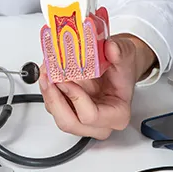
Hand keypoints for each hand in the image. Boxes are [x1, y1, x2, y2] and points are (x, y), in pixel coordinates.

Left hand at [39, 34, 155, 139]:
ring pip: (57, 115)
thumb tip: (111, 48)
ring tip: (46, 72)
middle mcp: (99, 123)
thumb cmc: (123, 67)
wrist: (118, 67)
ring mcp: (82, 118)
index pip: (90, 116)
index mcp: (117, 114)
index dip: (75, 98)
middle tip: (49, 78)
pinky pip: (53, 106)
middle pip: (69, 122)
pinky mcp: (70, 110)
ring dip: (48, 93)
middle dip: (54, 99)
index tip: (66, 80)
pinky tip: (48, 74)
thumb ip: (120, 52)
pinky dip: (48, 90)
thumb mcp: (126, 54)